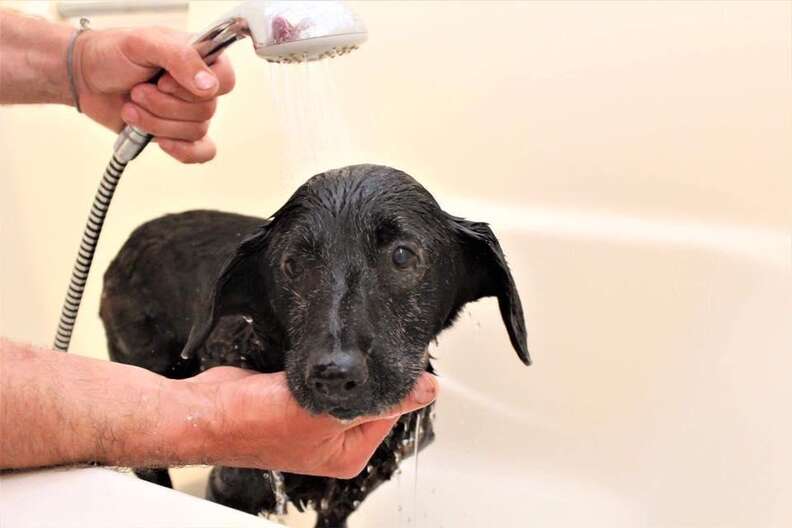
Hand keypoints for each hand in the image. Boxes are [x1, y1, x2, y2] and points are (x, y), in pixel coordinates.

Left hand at [74, 26, 234, 162]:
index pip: (225, 80)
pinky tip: (162, 142)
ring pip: (195, 131)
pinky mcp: (179, 134)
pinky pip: (202, 152)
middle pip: (206, 110)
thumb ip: (181, 57)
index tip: (163, 81)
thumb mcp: (143, 43)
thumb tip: (209, 86)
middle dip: (164, 105)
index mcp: (199, 58)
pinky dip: (183, 151)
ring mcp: (189, 112)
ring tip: (133, 106)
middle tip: (138, 91)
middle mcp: (198, 86)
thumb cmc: (111, 54)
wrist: (85, 78)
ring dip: (157, 122)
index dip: (195, 87)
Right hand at [184, 367, 438, 477]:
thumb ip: (379, 401)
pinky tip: (320, 351)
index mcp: (348, 453)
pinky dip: (321, 361)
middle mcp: (333, 438)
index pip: (392, 411)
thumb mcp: (327, 412)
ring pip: (345, 382)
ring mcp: (313, 415)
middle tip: (364, 347)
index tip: (398, 355)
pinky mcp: (296, 394)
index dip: (396, 382)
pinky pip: (322, 373)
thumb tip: (426, 391)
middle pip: (370, 395)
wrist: (206, 408)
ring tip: (338, 350)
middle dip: (367, 372)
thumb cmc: (254, 423)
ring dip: (344, 365)